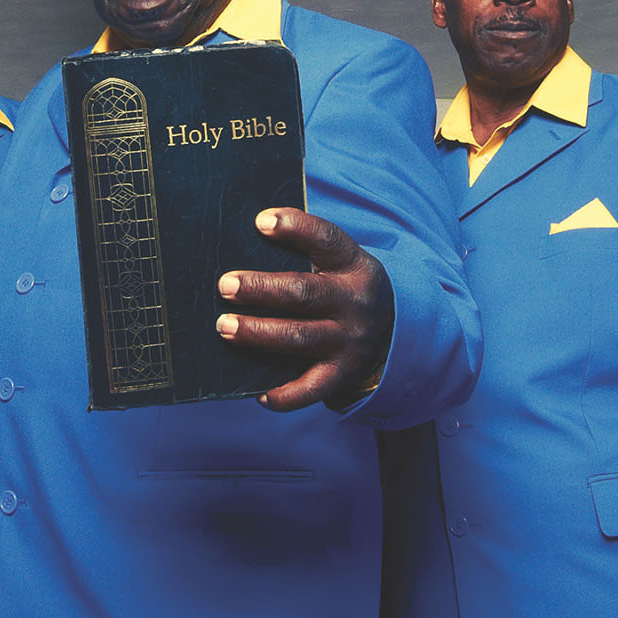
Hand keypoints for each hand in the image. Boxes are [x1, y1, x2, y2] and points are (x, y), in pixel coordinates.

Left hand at [216, 208, 395, 411]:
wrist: (393, 335)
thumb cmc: (345, 290)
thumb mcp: (341, 264)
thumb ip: (306, 251)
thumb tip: (251, 235)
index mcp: (354, 267)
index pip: (327, 240)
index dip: (295, 228)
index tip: (261, 221)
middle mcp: (354, 304)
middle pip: (304, 293)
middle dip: (261, 288)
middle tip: (225, 285)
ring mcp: (349, 342)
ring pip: (299, 337)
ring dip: (258, 332)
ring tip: (224, 326)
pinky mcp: (341, 374)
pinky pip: (311, 389)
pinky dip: (285, 395)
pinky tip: (259, 394)